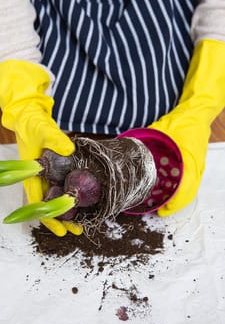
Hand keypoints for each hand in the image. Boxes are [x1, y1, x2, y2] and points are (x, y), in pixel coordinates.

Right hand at [0, 60, 81, 235]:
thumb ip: (55, 138)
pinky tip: (81, 204)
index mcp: (31, 173)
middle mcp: (38, 177)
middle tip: (75, 232)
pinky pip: (61, 187)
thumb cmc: (33, 124)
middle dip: (60, 220)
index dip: (49, 216)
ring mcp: (46, 175)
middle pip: (48, 205)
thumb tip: (69, 150)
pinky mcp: (54, 170)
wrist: (30, 117)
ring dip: (66, 213)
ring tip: (80, 226)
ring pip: (55, 198)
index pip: (38, 200)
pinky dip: (69, 197)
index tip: (60, 229)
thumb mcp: (43, 129)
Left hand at [149, 40, 224, 215]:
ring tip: (163, 204)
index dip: (174, 203)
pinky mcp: (195, 163)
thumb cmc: (182, 120)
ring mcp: (197, 166)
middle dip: (174, 205)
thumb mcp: (161, 130)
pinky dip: (180, 190)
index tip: (162, 210)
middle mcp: (195, 166)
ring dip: (177, 199)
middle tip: (159, 210)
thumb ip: (146, 141)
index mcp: (189, 160)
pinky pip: (189, 181)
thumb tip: (127, 149)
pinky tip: (169, 190)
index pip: (185, 189)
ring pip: (190, 189)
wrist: (197, 112)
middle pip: (188, 193)